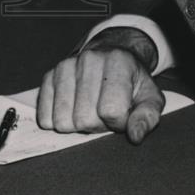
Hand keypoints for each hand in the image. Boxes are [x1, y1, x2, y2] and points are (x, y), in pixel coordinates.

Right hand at [36, 43, 164, 144]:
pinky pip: (45, 118)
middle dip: (98, 124)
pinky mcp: (48, 77)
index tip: (124, 114)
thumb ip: (147, 117)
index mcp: (118, 62)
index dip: (119, 122)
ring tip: (91, 109)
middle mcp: (89, 59)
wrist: (112, 60)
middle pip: (84, 119)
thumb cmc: (132, 83)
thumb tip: (135, 136)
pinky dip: (59, 121)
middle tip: (105, 113)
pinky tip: (74, 108)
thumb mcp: (150, 98)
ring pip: (63, 122)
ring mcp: (66, 66)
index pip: (111, 110)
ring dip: (77, 124)